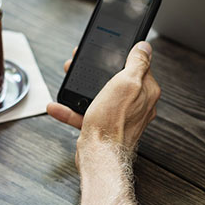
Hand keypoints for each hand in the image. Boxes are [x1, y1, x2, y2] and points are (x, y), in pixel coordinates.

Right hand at [48, 42, 160, 156]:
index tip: (108, 51)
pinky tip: (58, 106)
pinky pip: (86, 114)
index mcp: (146, 92)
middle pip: (116, 80)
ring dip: (81, 87)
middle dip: (97, 71)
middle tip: (82, 63)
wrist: (100, 157)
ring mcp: (120, 117)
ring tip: (68, 78)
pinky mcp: (104, 127)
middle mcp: (136, 105)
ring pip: (99, 95)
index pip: (138, 66)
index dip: (121, 56)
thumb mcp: (126, 83)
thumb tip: (145, 47)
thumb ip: (137, 63)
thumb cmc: (114, 123)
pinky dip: (71, 109)